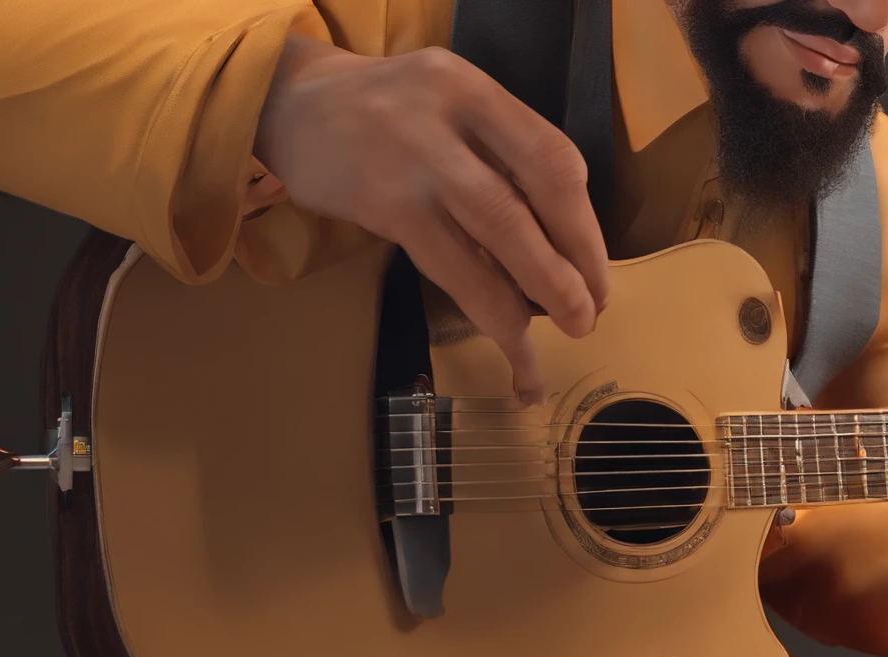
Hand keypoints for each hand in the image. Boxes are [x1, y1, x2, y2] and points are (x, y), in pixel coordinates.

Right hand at [254, 35, 610, 405]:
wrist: (291, 103)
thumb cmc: (389, 112)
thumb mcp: (452, 102)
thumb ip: (502, 151)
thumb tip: (565, 241)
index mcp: (476, 90)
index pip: (552, 158)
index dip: (584, 223)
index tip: (596, 270)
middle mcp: (448, 118)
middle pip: (532, 196)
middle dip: (572, 264)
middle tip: (591, 312)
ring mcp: (413, 161)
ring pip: (496, 232)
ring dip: (540, 292)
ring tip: (570, 327)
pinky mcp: (382, 206)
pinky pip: (449, 268)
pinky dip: (486, 309)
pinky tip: (509, 336)